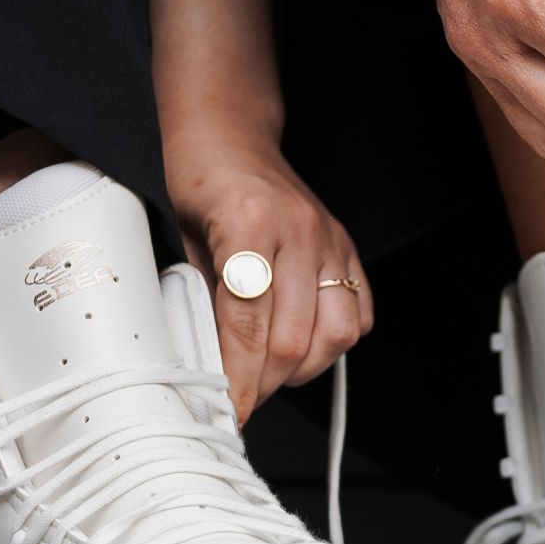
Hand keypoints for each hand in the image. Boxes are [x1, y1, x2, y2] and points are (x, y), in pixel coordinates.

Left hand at [167, 135, 369, 419]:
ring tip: (272, 372)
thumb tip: (207, 366)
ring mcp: (330, 241)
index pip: (248, 325)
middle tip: (241, 397)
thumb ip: (202, 302)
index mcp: (249, 225)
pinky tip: (304, 344)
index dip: (238, 379)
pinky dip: (333, 343)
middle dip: (267, 383)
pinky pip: (359, 314)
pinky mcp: (347, 248)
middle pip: (295, 339)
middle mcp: (299, 233)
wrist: (233, 134)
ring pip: (336, 334)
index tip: (227, 409)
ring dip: (303, 368)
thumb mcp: (185, 241)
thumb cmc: (201, 181)